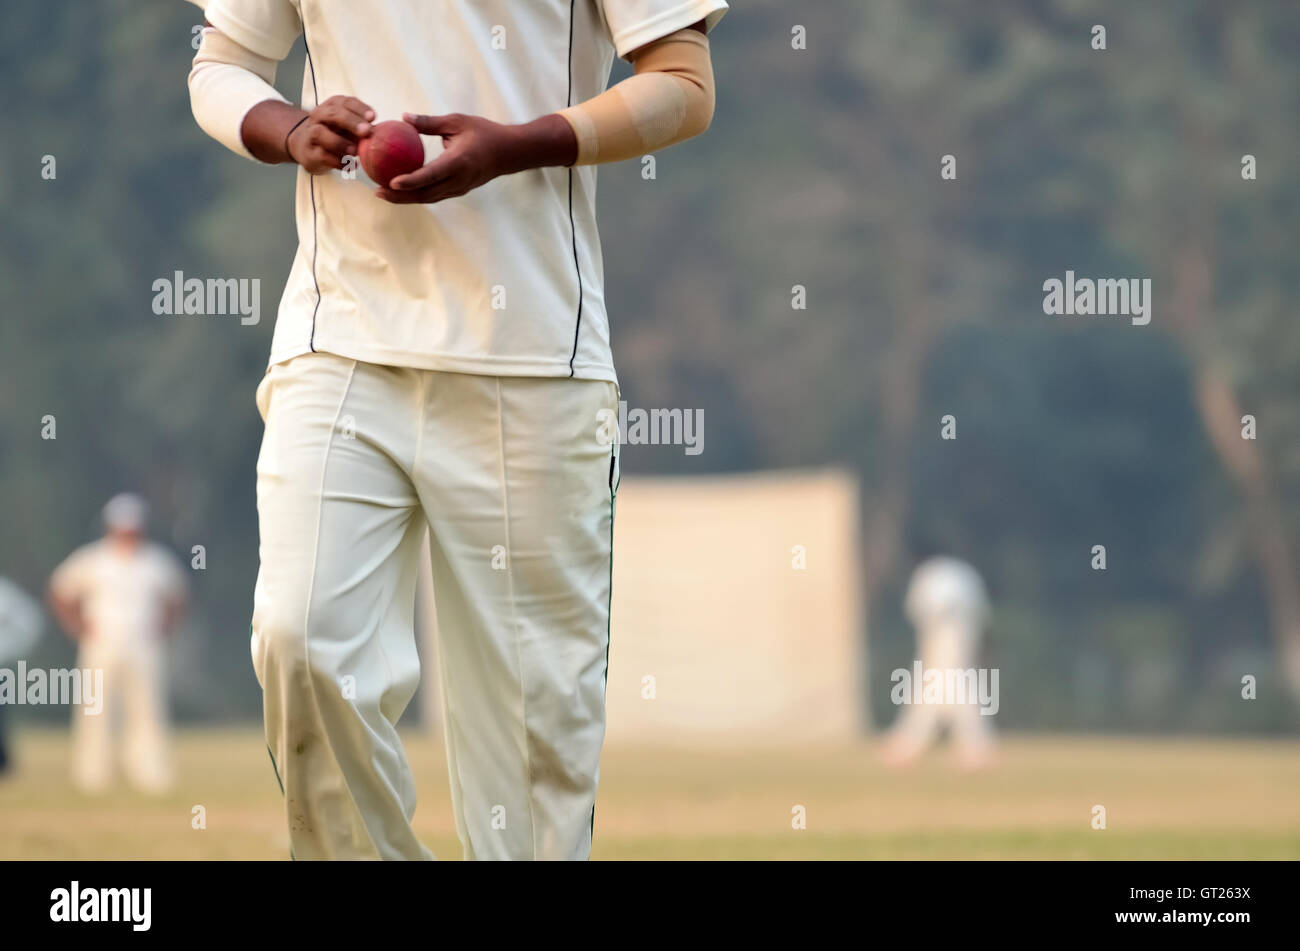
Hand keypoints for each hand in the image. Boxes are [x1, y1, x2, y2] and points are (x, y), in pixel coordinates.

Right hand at [286, 95, 375, 173]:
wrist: (306, 147)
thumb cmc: (335, 135)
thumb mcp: (349, 128)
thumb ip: (362, 129)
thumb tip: (382, 135)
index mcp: (332, 106)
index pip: (345, 102)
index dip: (359, 108)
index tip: (373, 117)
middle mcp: (319, 117)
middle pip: (332, 114)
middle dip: (351, 121)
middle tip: (367, 131)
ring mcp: (311, 134)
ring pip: (320, 133)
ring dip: (339, 142)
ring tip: (355, 152)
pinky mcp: (309, 153)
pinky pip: (321, 156)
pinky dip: (337, 162)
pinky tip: (350, 166)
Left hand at [376, 111, 579, 203]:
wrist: (509, 153)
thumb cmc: (484, 133)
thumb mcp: (457, 121)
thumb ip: (429, 123)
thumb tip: (404, 117)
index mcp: (458, 162)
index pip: (430, 175)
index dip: (410, 181)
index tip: (391, 182)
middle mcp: (458, 180)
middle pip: (425, 194)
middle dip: (400, 196)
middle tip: (378, 191)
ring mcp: (458, 188)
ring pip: (428, 198)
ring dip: (406, 198)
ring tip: (384, 194)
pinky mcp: (458, 190)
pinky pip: (434, 195)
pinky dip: (417, 194)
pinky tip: (402, 190)